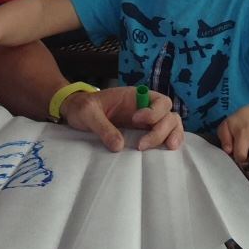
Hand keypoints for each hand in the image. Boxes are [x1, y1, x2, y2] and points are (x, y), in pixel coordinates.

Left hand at [61, 85, 183, 151]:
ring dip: (172, 136)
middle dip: (162, 129)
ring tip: (168, 148)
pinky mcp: (143, 134)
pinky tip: (164, 152)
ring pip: (171, 125)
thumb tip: (119, 146)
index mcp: (135, 97)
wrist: (76, 113)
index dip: (154, 112)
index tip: (135, 120)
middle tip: (142, 145)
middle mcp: (145, 108)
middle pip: (169, 115)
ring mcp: (146, 122)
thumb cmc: (83, 107)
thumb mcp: (88, 113)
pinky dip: (168, 142)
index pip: (159, 101)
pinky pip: (163, 137)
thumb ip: (102, 126)